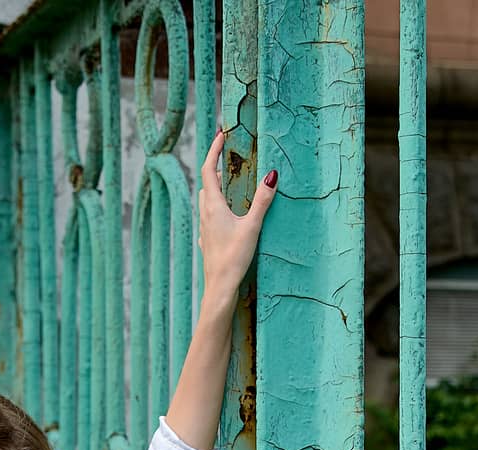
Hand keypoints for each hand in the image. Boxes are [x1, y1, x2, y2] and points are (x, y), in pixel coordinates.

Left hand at [197, 128, 276, 302]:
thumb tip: (272, 175)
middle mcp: (205, 214)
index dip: (213, 151)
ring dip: (215, 188)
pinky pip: (209, 217)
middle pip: (206, 184)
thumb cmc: (234, 257)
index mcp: (213, 206)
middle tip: (229, 158)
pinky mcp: (208, 241)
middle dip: (215, 168)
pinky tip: (226, 215)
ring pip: (206, 201)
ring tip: (230, 184)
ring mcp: (205, 228)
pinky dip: (216, 207)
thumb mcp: (252, 226)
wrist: (219, 287)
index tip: (221, 135)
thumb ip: (262, 200)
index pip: (208, 169)